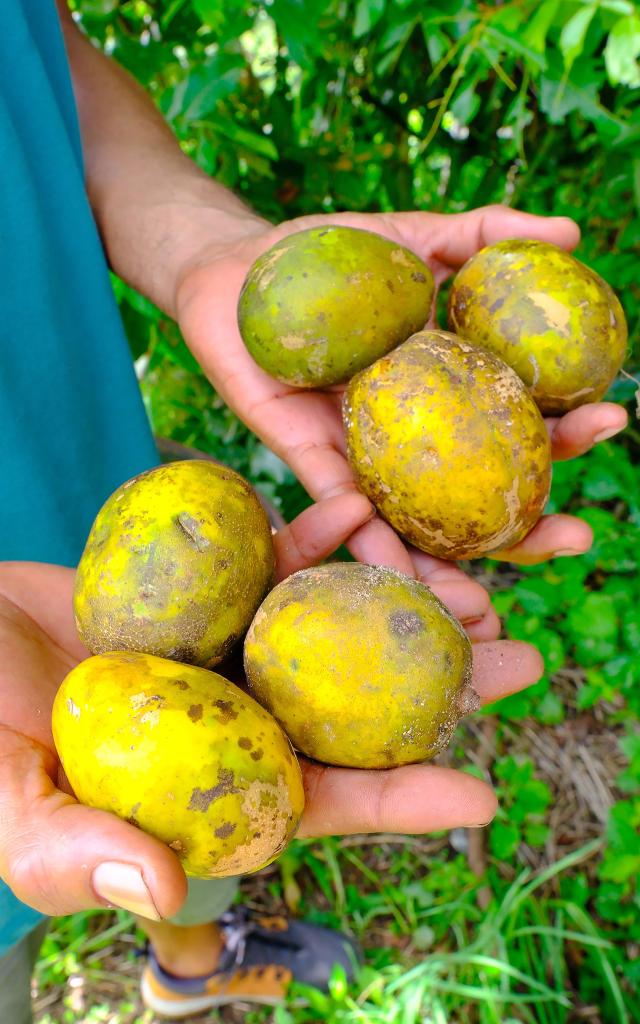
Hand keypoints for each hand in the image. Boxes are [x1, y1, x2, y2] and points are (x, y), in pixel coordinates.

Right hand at [0, 506, 540, 917]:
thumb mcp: (7, 807)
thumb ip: (76, 854)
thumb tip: (164, 889)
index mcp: (209, 791)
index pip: (319, 806)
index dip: (399, 805)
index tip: (483, 795)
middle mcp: (233, 723)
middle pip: (353, 712)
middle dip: (437, 692)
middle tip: (518, 660)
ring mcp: (223, 651)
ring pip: (328, 630)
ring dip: (396, 603)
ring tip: (471, 578)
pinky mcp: (203, 592)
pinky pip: (270, 564)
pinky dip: (313, 538)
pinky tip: (358, 507)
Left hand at [176, 203, 627, 573]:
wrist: (235, 266)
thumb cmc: (328, 254)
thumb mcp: (411, 236)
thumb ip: (484, 236)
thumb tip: (570, 234)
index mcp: (447, 391)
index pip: (520, 424)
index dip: (568, 431)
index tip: (612, 419)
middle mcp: (412, 437)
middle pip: (479, 498)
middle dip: (529, 529)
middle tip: (576, 538)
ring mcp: (362, 455)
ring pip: (414, 525)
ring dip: (451, 571)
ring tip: (483, 607)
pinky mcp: (306, 460)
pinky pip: (340, 507)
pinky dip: (366, 539)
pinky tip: (396, 570)